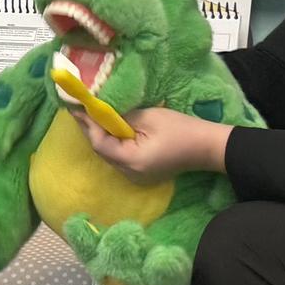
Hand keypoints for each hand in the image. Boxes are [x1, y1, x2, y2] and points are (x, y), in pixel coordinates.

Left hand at [72, 106, 230, 183]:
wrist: (207, 147)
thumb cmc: (181, 129)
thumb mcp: (149, 117)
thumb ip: (121, 116)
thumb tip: (100, 111)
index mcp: (132, 161)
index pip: (100, 143)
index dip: (87, 125)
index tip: (77, 108)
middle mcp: (130, 173)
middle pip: (102, 151)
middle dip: (91, 130)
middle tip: (81, 110)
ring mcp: (136, 177)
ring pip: (110, 156)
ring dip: (101, 136)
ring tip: (92, 117)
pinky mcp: (141, 174)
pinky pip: (120, 159)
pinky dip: (113, 144)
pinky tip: (111, 130)